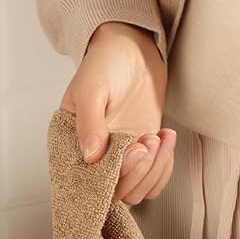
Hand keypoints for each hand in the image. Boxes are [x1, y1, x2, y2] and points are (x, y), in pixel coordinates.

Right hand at [61, 21, 175, 204]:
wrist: (132, 47)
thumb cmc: (106, 62)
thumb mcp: (92, 88)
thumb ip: (89, 122)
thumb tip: (90, 156)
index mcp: (73, 143)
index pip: (88, 181)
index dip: (112, 175)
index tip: (130, 151)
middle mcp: (95, 156)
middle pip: (116, 191)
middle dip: (138, 171)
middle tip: (146, 140)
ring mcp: (120, 156)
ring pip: (137, 190)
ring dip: (153, 169)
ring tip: (157, 137)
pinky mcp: (142, 152)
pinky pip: (154, 179)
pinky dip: (165, 166)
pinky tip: (166, 137)